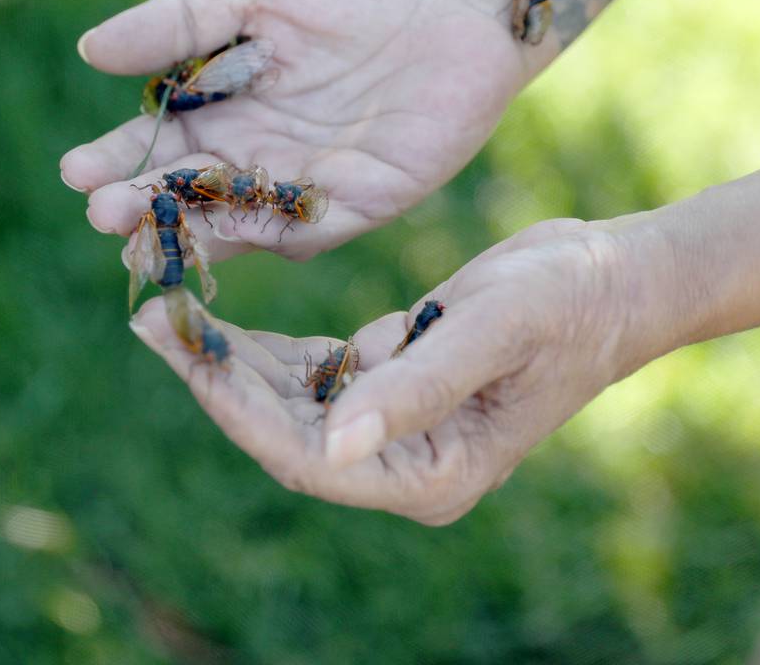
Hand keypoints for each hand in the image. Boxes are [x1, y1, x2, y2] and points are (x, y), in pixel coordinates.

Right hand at [61, 0, 543, 260]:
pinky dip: (265, 235)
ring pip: (232, 221)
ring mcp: (300, 186)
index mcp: (221, 106)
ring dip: (187, 230)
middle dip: (139, 204)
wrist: (459, 9)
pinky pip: (302, 230)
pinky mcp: (355, 207)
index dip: (115, 158)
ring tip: (142, 232)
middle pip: (184, 192)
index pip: (155, 143)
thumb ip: (180, 21)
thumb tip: (89, 49)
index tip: (75, 172)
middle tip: (100, 212)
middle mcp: (252, 154)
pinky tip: (229, 237)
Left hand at [129, 217, 669, 524]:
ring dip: (227, 360)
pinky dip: (264, 348)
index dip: (238, 408)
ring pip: (286, 402)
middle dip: (214, 378)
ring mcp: (393, 430)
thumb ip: (416, 388)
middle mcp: (403, 464)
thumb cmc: (567, 304)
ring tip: (165, 310)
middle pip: (283, 432)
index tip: (181, 352)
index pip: (308, 457)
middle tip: (148, 317)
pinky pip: (309, 374)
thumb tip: (334, 445)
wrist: (611, 283)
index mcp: (430, 475)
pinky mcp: (387, 385)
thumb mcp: (492, 331)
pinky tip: (219, 318)